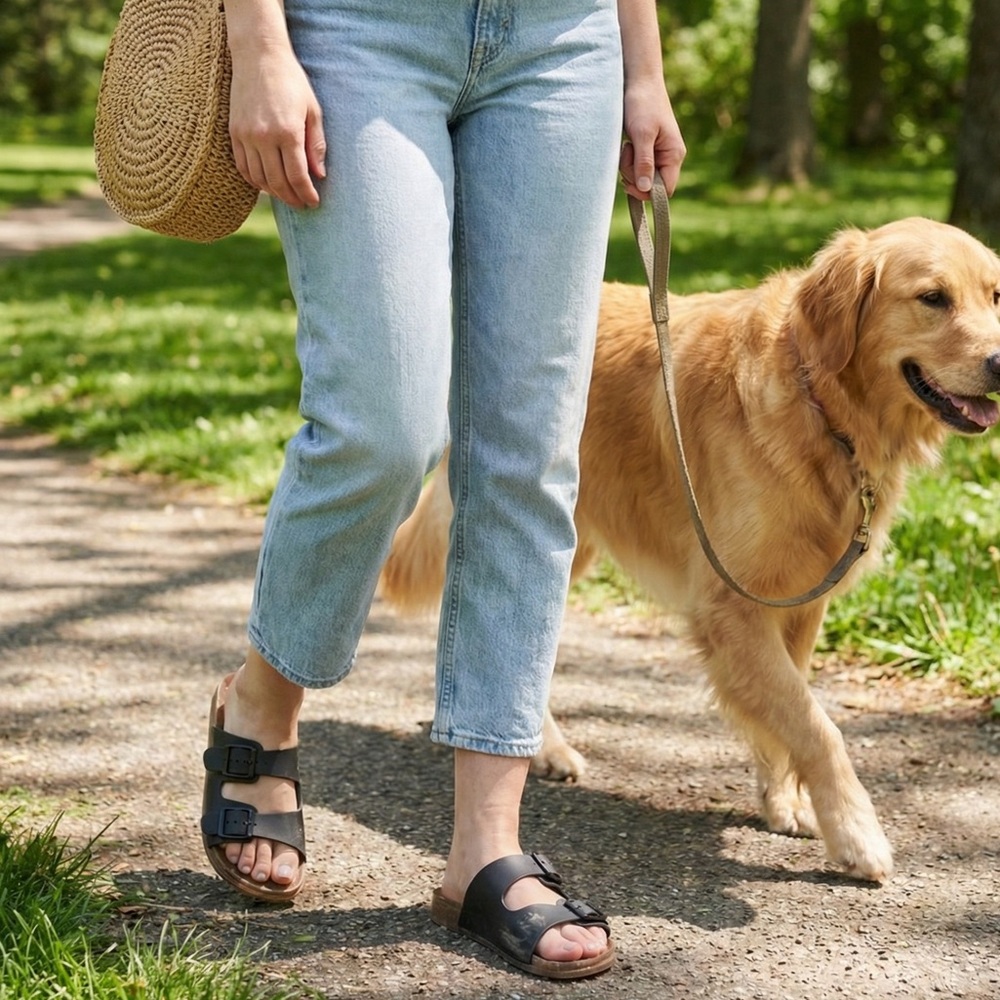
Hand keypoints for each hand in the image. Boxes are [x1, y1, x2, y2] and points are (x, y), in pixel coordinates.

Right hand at [228, 45, 326, 208]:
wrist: (258, 55)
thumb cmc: (291, 81)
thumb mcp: (313, 110)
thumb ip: (316, 145)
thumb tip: (319, 175)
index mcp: (288, 131)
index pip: (298, 176)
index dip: (307, 194)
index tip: (314, 202)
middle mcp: (264, 137)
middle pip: (278, 183)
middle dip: (292, 198)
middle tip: (302, 204)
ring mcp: (246, 136)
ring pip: (259, 179)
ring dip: (274, 193)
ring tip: (287, 196)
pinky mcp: (234, 132)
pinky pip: (243, 167)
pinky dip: (255, 181)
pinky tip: (267, 184)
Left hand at [619, 80, 685, 200]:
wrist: (638, 81)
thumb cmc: (642, 104)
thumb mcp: (642, 134)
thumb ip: (644, 162)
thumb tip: (645, 189)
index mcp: (674, 155)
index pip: (666, 189)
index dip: (648, 192)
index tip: (630, 183)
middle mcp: (669, 157)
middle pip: (650, 185)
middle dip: (634, 175)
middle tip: (627, 153)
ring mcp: (658, 154)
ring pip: (641, 176)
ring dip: (628, 166)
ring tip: (627, 144)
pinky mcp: (647, 150)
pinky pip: (636, 166)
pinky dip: (628, 160)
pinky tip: (627, 145)